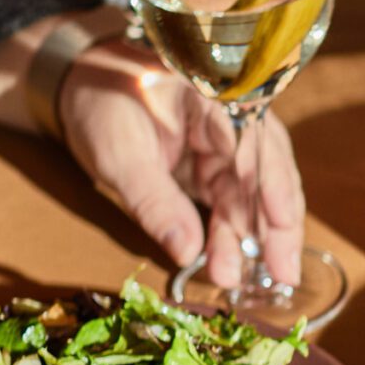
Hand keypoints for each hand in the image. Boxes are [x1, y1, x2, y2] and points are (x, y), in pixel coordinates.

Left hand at [55, 41, 305, 289]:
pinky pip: (236, 203)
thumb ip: (154, 201)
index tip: (280, 224)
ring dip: (260, 238)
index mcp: (213, 98)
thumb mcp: (118, 153)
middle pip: (269, 173)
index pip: (254, 144)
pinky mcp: (214, 169)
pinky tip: (241, 263)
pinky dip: (238, 234)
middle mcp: (233, 121)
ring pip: (257, 194)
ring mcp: (226, 147)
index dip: (271, 185)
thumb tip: (188, 253)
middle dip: (278, 226)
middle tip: (283, 274)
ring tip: (264, 280)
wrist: (81, 84)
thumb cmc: (99, 101)